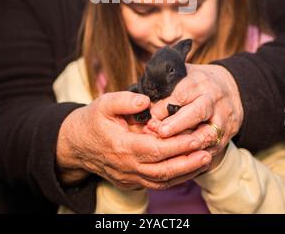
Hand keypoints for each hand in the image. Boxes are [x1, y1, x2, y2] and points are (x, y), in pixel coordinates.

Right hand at [56, 91, 211, 188]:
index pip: (156, 149)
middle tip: (208, 150)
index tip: (196, 137)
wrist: (76, 143)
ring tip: (205, 159)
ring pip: (162, 181)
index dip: (178, 145)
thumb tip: (146, 100)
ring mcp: (129, 177)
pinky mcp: (131, 182)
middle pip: (164, 170)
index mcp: (122, 146)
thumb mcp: (104, 103)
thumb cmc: (92, 120)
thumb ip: (125, 100)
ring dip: (186, 172)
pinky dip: (175, 178)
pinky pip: (157, 184)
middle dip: (188, 161)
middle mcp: (127, 167)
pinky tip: (189, 168)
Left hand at [148, 64, 243, 155]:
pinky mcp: (226, 135)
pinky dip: (196, 156)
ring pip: (207, 133)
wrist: (230, 89)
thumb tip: (141, 101)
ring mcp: (222, 118)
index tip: (150, 116)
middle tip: (160, 132)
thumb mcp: (182, 75)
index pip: (182, 93)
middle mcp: (213, 99)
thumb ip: (164, 86)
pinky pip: (212, 148)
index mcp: (199, 82)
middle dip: (178, 123)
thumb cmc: (196, 83)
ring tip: (168, 150)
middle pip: (198, 111)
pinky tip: (180, 160)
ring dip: (187, 144)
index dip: (165, 106)